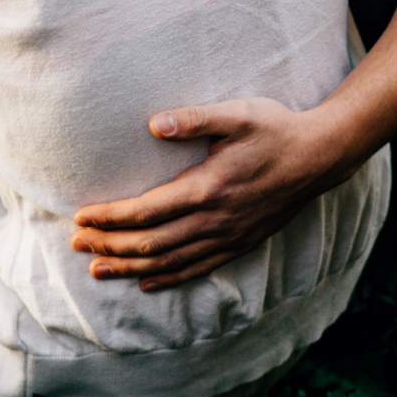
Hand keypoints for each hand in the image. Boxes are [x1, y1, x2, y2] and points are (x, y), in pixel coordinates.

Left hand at [68, 99, 346, 290]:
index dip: (110, 217)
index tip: (80, 217)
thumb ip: (194, 118)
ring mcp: (228, 236)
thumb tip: (152, 124)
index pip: (146, 211)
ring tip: (97, 269)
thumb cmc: (275, 128)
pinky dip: (168, 278)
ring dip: (130, 267)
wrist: (319, 156)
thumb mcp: (237, 114)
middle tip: (76, 244)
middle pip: (150, 242)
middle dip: (110, 245)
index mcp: (207, 188)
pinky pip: (198, 269)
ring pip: (170, 261)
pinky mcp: (240, 244)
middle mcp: (215, 220)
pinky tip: (147, 282)